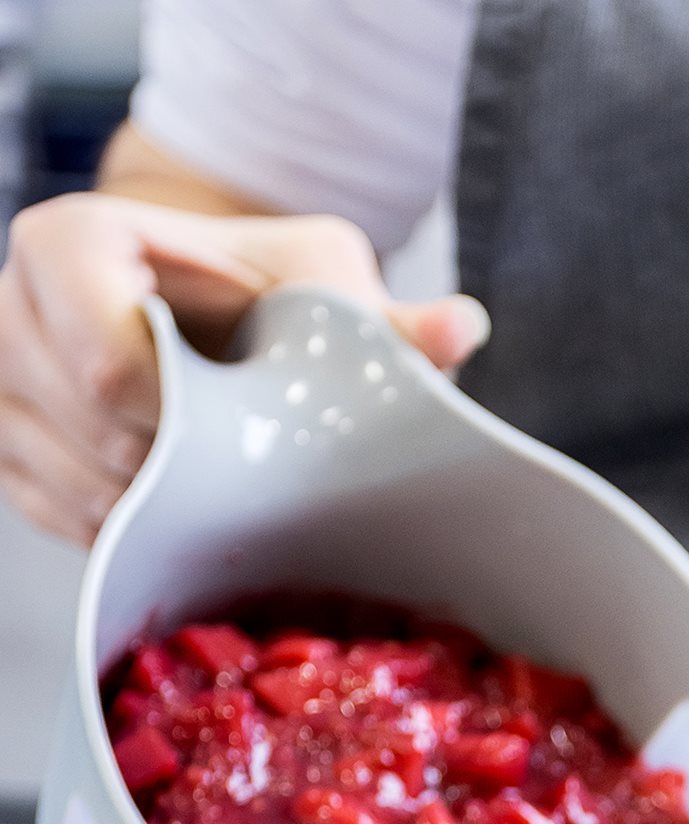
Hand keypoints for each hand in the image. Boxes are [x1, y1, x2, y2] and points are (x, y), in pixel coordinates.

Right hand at [0, 193, 490, 543]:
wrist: (208, 313)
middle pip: (88, 433)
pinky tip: (182, 508)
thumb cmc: (262, 292)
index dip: (181, 415)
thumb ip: (383, 319)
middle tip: (245, 466)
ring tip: (219, 482)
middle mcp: (11, 311)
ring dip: (157, 509)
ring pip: (73, 488)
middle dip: (177, 467)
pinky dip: (132, 532)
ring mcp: (2, 390)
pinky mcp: (8, 455)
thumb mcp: (322, 284)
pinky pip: (63, 523)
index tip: (241, 426)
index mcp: (70, 244)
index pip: (107, 363)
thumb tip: (462, 329)